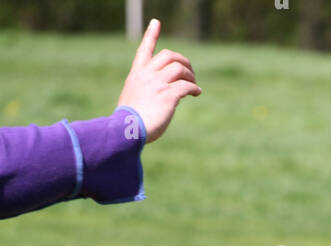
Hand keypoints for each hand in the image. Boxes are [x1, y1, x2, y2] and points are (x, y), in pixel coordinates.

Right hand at [117, 17, 200, 142]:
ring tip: (194, 85)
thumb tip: (164, 96)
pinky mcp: (168, 96)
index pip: (144, 50)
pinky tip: (197, 92)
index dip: (151, 35)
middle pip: (169, 56)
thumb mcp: (132, 99)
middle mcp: (147, 75)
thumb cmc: (129, 122)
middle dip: (182, 60)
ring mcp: (158, 84)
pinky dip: (194, 88)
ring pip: (180, 69)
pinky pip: (186, 86)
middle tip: (190, 71)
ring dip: (190, 75)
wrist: (127, 130)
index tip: (156, 22)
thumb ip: (144, 91)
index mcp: (137, 74)